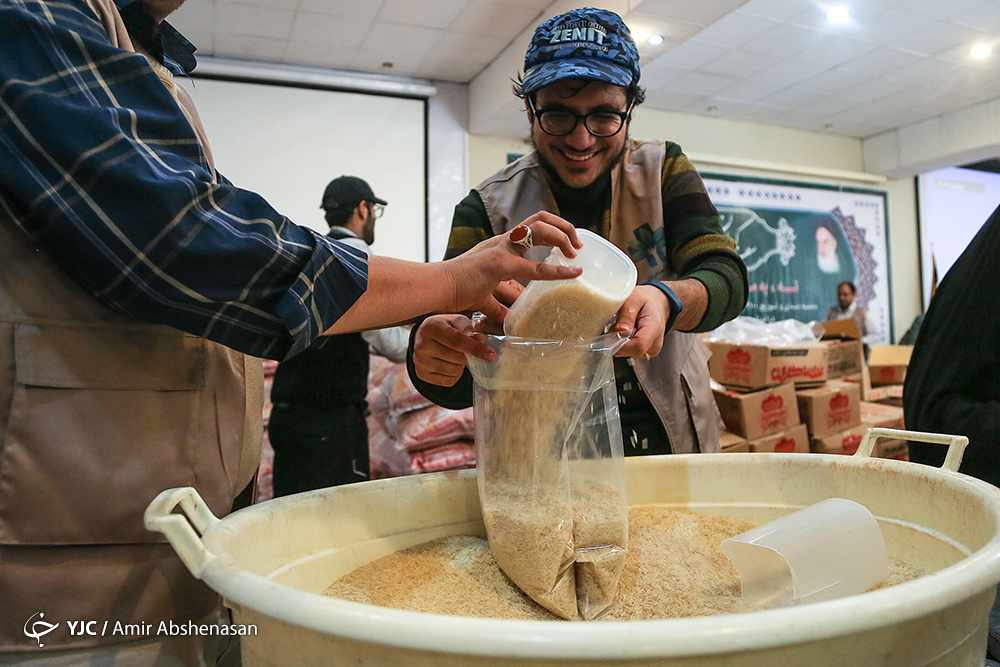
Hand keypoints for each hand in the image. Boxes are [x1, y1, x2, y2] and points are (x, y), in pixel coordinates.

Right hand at [412, 314, 494, 385]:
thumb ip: (469, 327)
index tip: (491, 355)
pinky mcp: (421, 374)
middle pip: (457, 358)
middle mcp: (421, 344)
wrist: (423, 336)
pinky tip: (449, 364)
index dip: (476, 348)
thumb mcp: (456, 320)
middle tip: (464, 350)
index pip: (457, 340)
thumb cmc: (445, 326)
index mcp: (431, 327)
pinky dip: (454, 375)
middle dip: (467, 356)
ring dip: (460, 365)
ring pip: (453, 371)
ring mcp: (419, 361)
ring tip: (455, 356)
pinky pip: (448, 381)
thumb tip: (481, 339)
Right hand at [442, 212, 581, 321]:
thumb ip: (498, 304)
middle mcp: (503, 241)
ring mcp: (501, 249)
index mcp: (501, 245)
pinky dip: (557, 270)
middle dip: (564, 226)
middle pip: (539, 218)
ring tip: (574, 253)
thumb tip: (509, 318)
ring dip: (562, 237)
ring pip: (538, 229)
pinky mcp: (498, 265)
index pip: (531, 225)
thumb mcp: (484, 295)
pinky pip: (534, 266)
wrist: (437, 288)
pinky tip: (572, 273)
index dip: (554, 229)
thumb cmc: (456, 291)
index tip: (570, 243)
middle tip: (577, 244)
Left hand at [612, 285, 668, 357]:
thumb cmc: (646, 300)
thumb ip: (627, 315)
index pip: (638, 345)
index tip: (611, 334)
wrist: (657, 303)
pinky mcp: (646, 352)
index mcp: (654, 328)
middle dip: (618, 342)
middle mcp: (655, 343)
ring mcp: (651, 350)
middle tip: (615, 326)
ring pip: (629, 353)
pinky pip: (630, 352)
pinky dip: (623, 344)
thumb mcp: (634, 300)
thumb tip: (620, 331)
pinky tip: (626, 333)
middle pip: (632, 352)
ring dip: (620, 343)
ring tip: (623, 327)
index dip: (621, 344)